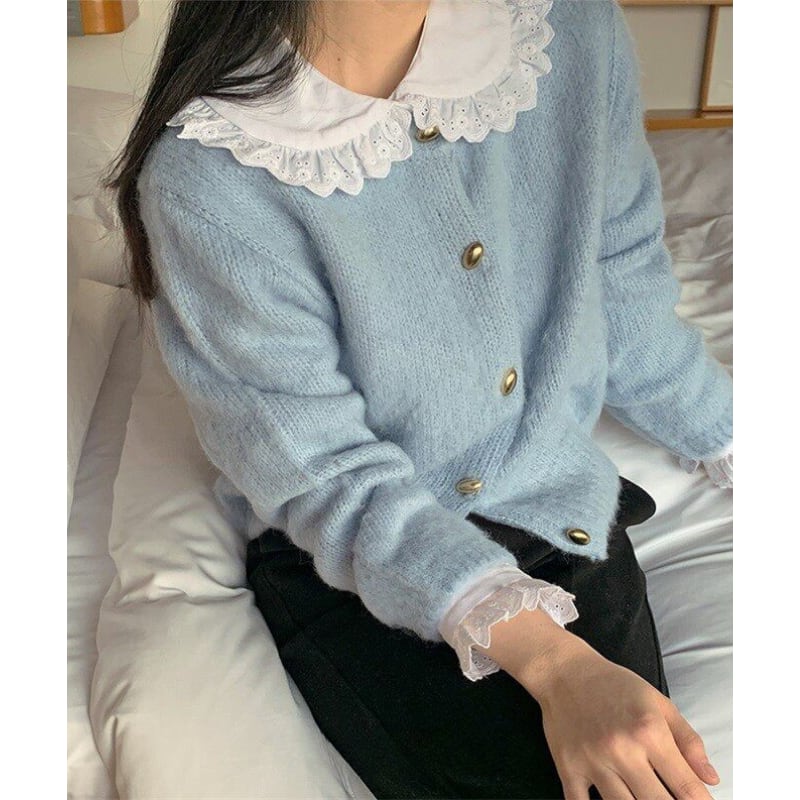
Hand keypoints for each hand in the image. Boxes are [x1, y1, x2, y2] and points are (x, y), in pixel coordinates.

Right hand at [529, 642, 719, 798]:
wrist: (564, 670)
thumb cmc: (613, 685)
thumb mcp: (658, 702)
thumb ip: (688, 741)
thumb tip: (711, 779)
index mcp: (649, 731)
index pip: (687, 787)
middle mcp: (622, 749)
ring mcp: (593, 761)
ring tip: (644, 797)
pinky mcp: (569, 767)